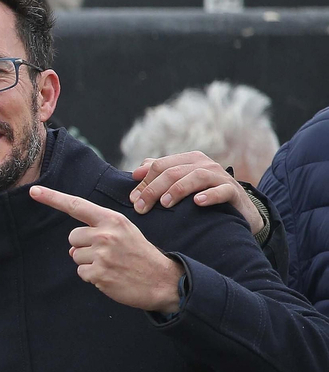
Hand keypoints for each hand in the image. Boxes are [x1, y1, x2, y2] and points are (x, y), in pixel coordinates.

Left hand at [31, 186, 185, 313]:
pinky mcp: (99, 274)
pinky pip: (81, 273)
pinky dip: (92, 277)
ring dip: (89, 263)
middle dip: (84, 246)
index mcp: (112, 220)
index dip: (53, 198)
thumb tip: (72, 250)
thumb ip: (97, 232)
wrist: (163, 280)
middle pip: (73, 237)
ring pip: (75, 256)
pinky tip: (111, 276)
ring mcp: (102, 255)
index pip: (77, 206)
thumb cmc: (140, 254)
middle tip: (109, 254)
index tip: (34, 191)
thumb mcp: (124, 232)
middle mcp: (105, 234)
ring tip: (112, 265)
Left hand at [130, 152, 263, 236]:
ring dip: (178, 190)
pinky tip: (197, 202)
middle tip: (141, 207)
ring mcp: (220, 176)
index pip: (160, 166)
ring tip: (165, 204)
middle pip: (173, 172)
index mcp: (189, 160)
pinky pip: (221, 190)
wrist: (239, 211)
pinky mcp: (233, 191)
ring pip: (195, 177)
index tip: (132, 199)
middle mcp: (204, 164)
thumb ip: (160, 175)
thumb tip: (136, 172)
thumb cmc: (204, 196)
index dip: (144, 182)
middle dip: (154, 189)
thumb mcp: (181, 184)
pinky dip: (209, 195)